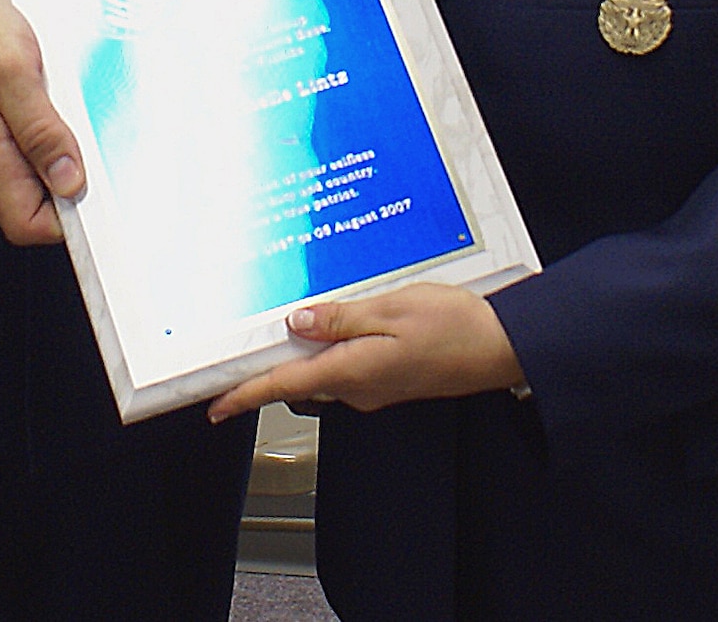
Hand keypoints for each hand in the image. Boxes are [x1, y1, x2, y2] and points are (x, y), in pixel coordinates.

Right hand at [0, 0, 82, 245]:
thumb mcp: (12, 69)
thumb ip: (40, 130)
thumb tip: (68, 181)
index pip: (27, 224)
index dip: (66, 219)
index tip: (97, 192)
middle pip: (34, 204)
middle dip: (68, 180)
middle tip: (87, 134)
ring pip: (29, 175)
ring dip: (56, 152)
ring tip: (64, 105)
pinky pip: (20, 149)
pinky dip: (42, 132)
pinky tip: (48, 99)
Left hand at [206, 284, 524, 422]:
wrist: (501, 348)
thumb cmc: (454, 327)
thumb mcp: (393, 310)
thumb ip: (341, 319)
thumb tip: (297, 323)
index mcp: (354, 371)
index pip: (285, 386)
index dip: (246, 395)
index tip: (216, 406)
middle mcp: (359, 388)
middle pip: (300, 378)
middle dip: (271, 364)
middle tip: (242, 344)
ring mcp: (375, 386)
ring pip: (323, 370)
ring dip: (302, 351)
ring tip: (287, 320)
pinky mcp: (390, 378)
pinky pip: (347, 364)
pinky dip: (331, 346)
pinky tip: (334, 321)